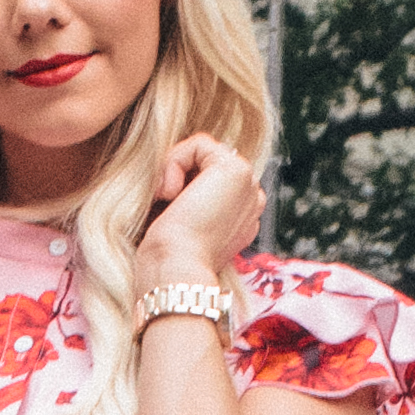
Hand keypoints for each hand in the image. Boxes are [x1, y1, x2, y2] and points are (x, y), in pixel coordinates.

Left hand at [137, 133, 264, 291]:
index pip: (210, 180)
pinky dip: (174, 163)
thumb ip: (187, 199)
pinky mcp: (236, 169)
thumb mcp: (180, 224)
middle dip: (179, 176)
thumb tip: (172, 180)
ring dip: (174, 170)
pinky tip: (171, 194)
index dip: (182, 187)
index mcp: (244, 217)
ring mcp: (250, 184)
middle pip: (206, 163)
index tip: (168, 216)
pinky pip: (198, 144)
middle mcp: (253, 200)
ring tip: (165, 201)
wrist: (176, 269)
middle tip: (162, 206)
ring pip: (202, 153)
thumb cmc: (168, 257)